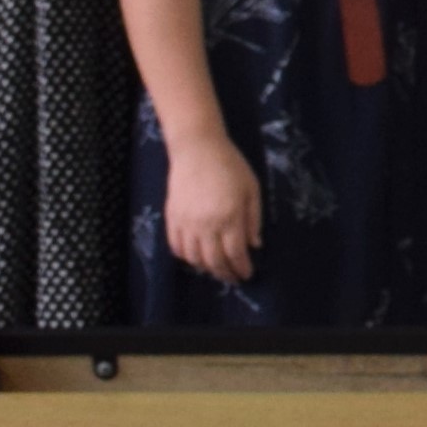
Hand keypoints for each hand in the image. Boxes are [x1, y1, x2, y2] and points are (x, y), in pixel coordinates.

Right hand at [163, 124, 261, 285]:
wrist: (197, 148)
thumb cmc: (230, 165)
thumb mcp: (252, 189)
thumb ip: (254, 219)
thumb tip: (255, 245)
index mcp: (229, 216)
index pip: (236, 253)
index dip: (242, 268)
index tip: (247, 275)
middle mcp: (206, 224)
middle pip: (214, 261)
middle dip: (225, 274)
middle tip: (233, 278)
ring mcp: (186, 223)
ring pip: (194, 258)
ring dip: (206, 268)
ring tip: (216, 269)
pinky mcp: (172, 218)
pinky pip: (176, 247)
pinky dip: (186, 257)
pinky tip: (195, 257)